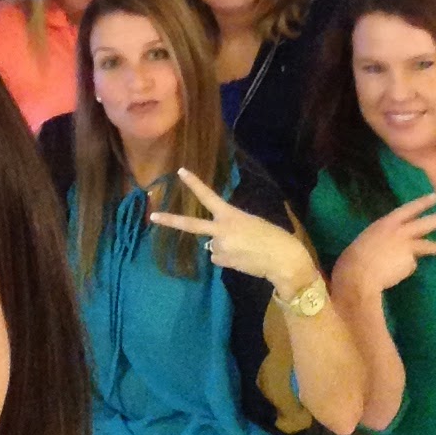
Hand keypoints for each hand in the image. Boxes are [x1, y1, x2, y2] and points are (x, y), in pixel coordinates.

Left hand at [150, 167, 312, 295]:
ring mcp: (220, 248)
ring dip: (223, 246)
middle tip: (153, 217)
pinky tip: (243, 257)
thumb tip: (211, 243)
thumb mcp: (250, 223)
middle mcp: (221, 231)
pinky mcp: (222, 262)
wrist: (282, 260)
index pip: (208, 196)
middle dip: (170, 221)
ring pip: (212, 245)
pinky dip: (227, 257)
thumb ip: (229, 228)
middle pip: (191, 225)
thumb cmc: (272, 236)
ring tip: (245, 248)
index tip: (180, 171)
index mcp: (231, 215)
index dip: (194, 183)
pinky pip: (218, 257)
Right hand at [332, 192, 435, 296]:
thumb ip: (384, 239)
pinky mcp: (410, 262)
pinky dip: (404, 269)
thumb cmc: (355, 256)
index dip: (421, 203)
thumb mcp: (369, 239)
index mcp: (386, 223)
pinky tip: (395, 273)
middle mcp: (400, 231)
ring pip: (427, 244)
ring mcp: (407, 246)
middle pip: (427, 222)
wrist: (359, 273)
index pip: (408, 209)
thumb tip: (395, 247)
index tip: (434, 197)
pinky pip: (410, 265)